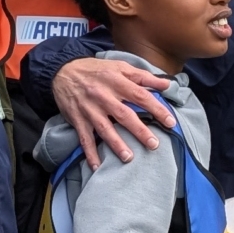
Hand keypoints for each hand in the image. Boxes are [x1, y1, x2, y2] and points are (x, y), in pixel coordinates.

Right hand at [51, 56, 176, 166]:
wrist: (63, 71)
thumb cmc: (96, 70)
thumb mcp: (119, 66)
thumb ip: (143, 76)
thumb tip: (167, 83)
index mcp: (116, 81)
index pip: (140, 95)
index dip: (156, 108)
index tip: (170, 122)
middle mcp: (103, 96)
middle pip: (124, 115)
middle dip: (139, 131)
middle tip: (154, 144)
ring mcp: (89, 109)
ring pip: (104, 128)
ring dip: (116, 144)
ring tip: (128, 158)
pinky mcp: (77, 119)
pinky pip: (84, 139)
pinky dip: (90, 153)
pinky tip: (97, 166)